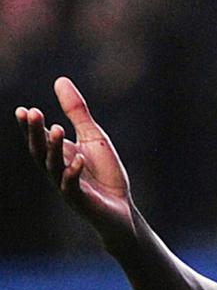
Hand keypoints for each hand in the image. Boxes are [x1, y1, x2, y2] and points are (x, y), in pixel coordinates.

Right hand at [15, 77, 136, 250]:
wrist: (121, 209)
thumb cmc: (105, 172)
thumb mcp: (93, 136)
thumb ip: (77, 111)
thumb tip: (60, 80)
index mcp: (59, 154)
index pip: (40, 138)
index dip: (30, 126)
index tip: (22, 110)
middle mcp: (58, 169)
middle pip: (40, 150)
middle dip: (35, 133)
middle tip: (31, 113)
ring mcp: (67, 186)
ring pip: (54, 166)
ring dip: (53, 148)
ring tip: (57, 128)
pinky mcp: (81, 200)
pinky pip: (72, 186)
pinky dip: (72, 173)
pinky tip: (78, 159)